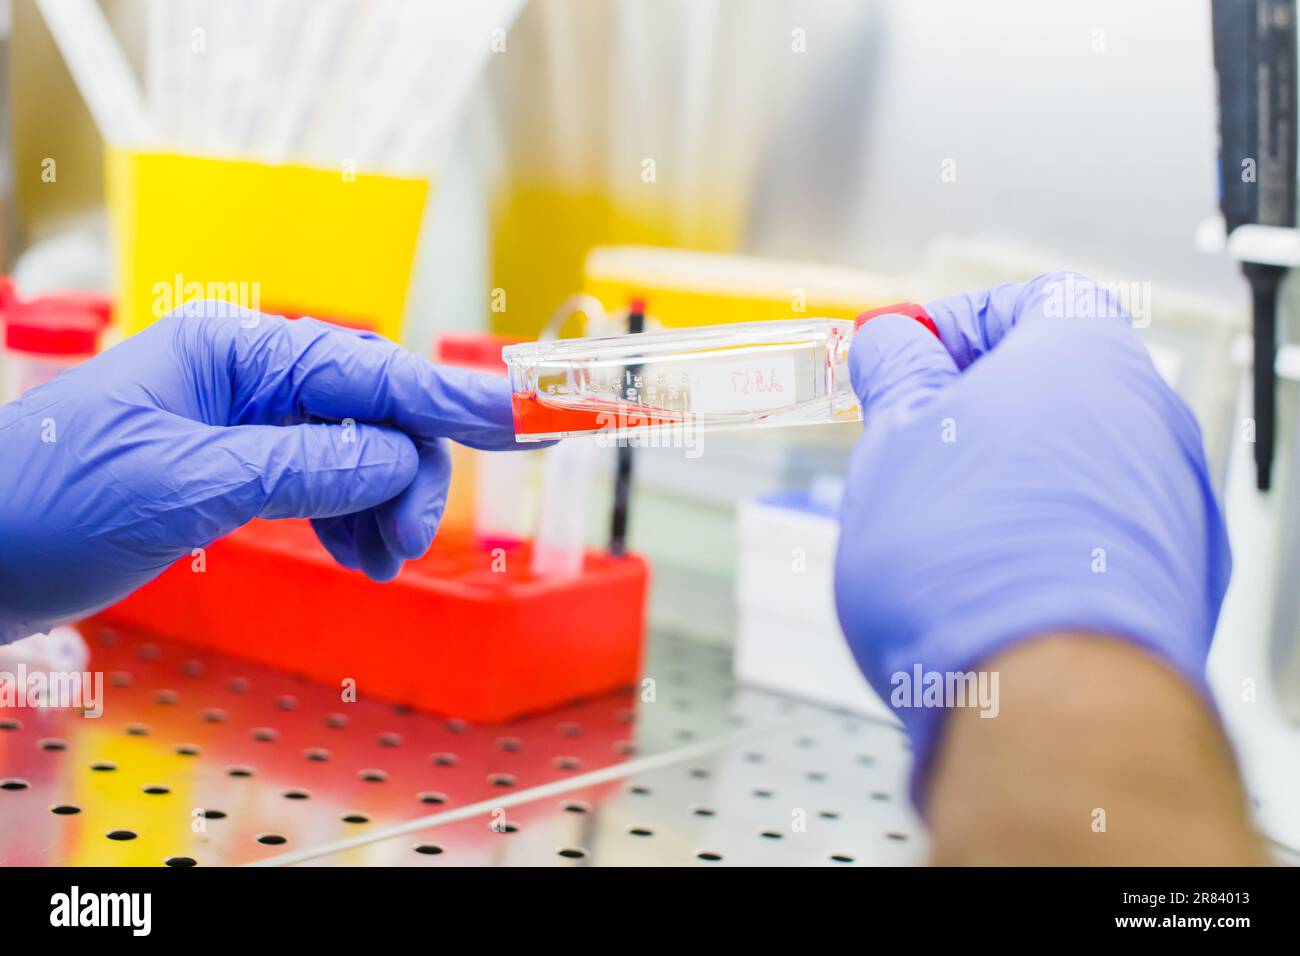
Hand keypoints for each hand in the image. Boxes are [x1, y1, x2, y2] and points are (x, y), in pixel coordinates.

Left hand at [0, 303, 519, 642]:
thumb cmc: (44, 506)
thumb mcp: (183, 486)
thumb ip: (302, 468)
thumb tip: (399, 462)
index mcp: (233, 350)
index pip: (369, 369)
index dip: (453, 396)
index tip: (524, 414)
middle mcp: (246, 377)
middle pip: (373, 411)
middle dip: (409, 473)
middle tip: (413, 543)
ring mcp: (240, 423)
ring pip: (354, 453)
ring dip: (383, 505)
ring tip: (381, 564)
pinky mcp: (230, 469)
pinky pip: (319, 483)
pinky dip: (349, 519)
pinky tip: (357, 554)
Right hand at [834, 273, 1231, 799]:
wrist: (1046, 701)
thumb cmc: (967, 561)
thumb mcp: (894, 436)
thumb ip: (894, 370)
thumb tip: (887, 337)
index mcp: (1087, 354)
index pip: (1028, 299)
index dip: (952, 324)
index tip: (902, 360)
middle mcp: (1149, 419)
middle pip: (1052, 386)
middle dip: (971, 410)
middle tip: (906, 446)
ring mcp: (1171, 504)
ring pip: (1071, 465)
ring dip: (1003, 481)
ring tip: (934, 528)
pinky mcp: (1172, 581)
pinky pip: (1093, 533)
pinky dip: (1040, 540)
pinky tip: (983, 584)